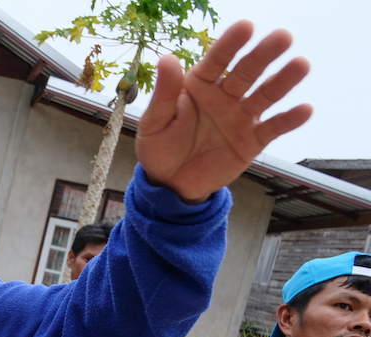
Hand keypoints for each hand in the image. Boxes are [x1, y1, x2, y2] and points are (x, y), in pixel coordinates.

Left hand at [136, 21, 311, 203]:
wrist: (169, 184)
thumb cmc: (159, 147)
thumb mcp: (155, 121)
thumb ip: (165, 93)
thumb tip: (168, 59)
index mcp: (200, 85)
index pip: (217, 60)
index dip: (230, 44)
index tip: (246, 26)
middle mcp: (225, 96)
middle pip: (247, 72)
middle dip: (264, 54)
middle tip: (283, 37)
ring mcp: (241, 117)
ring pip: (265, 95)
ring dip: (283, 81)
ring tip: (301, 65)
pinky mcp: (252, 141)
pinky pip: (273, 128)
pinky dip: (289, 120)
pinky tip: (305, 109)